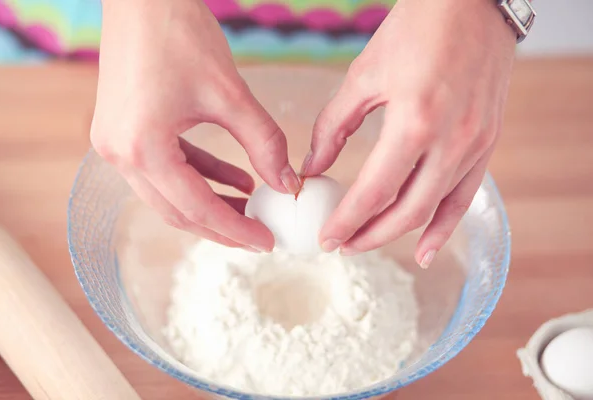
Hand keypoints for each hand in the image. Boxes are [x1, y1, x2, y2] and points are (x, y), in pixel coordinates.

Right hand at [91, 0, 298, 251]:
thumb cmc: (180, 34)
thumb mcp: (230, 94)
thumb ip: (264, 143)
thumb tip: (288, 184)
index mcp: (142, 148)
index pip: (197, 207)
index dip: (236, 229)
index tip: (267, 241)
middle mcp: (120, 154)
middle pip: (177, 210)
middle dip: (222, 226)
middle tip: (260, 235)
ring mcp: (115, 143)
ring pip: (170, 194)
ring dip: (211, 204)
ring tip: (253, 209)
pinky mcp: (122, 131)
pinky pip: (164, 168)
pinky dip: (199, 176)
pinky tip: (236, 179)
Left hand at [302, 0, 515, 266]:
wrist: (473, 3)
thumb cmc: (416, 30)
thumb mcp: (364, 75)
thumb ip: (334, 126)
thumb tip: (313, 167)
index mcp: (415, 121)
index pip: (374, 191)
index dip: (347, 220)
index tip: (327, 238)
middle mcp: (451, 141)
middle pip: (406, 211)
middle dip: (369, 234)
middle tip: (342, 245)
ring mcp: (475, 145)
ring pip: (434, 209)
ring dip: (399, 234)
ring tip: (369, 244)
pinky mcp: (488, 143)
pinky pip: (465, 197)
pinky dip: (445, 226)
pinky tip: (425, 249)